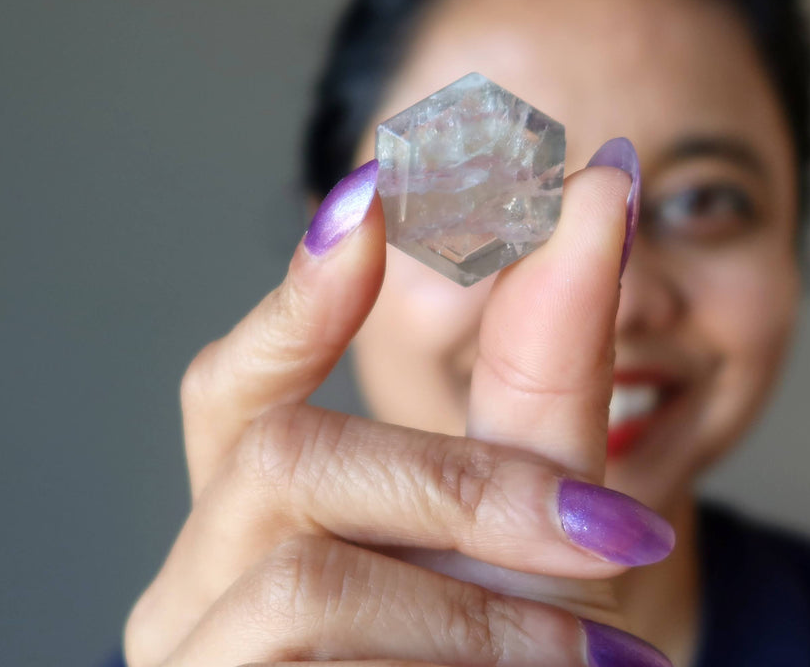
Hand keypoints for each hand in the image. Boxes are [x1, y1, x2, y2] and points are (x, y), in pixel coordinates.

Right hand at [124, 151, 672, 666]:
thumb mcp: (532, 511)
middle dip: (468, 485)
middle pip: (282, 457)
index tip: (376, 199)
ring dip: (484, 613)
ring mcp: (192, 655)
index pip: (236, 381)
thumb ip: (552, 365)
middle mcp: (199, 570)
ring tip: (600, 657)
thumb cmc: (500, 648)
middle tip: (618, 536)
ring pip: (307, 578)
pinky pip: (318, 662)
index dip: (299, 295)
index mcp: (260, 507)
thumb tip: (604, 189)